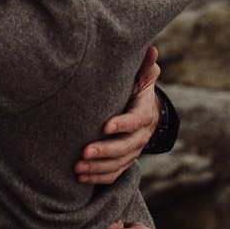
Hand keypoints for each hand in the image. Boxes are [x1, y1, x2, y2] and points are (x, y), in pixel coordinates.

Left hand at [75, 46, 159, 183]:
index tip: (105, 126)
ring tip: (77, 168)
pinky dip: (97, 178)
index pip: (136, 121)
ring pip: (118, 164)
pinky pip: (113, 175)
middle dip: (105, 151)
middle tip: (84, 152)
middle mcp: (140, 136)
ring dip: (98, 168)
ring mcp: (132, 151)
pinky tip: (80, 179)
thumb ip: (144, 66)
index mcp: (144, 113)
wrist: (142, 112)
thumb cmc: (136, 90)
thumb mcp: (142, 77)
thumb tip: (152, 49)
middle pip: (125, 147)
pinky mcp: (123, 162)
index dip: (122, 124)